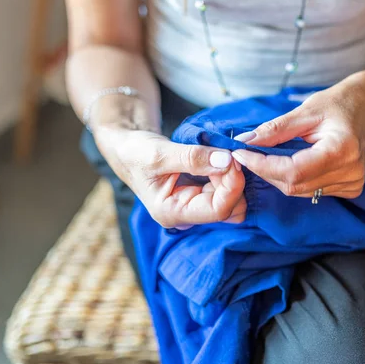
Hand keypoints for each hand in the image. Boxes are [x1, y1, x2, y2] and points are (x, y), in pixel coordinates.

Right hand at [94, 127, 245, 228]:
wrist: (128, 148)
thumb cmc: (136, 153)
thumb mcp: (161, 153)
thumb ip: (193, 158)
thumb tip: (227, 160)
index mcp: (173, 213)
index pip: (218, 210)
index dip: (232, 185)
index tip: (233, 158)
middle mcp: (187, 214)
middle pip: (230, 207)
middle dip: (235, 181)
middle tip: (230, 153)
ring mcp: (196, 205)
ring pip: (232, 199)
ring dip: (234, 176)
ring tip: (225, 153)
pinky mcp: (202, 193)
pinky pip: (226, 189)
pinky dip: (230, 173)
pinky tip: (223, 157)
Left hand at [231, 74, 364, 198]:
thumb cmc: (338, 103)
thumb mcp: (305, 110)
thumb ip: (275, 130)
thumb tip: (244, 142)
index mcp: (342, 150)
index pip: (292, 170)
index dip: (262, 165)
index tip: (240, 153)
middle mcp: (350, 173)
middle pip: (294, 184)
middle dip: (266, 170)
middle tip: (248, 152)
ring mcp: (352, 184)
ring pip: (299, 190)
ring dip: (277, 175)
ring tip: (267, 155)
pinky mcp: (350, 189)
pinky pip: (310, 190)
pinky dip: (293, 179)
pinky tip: (290, 162)